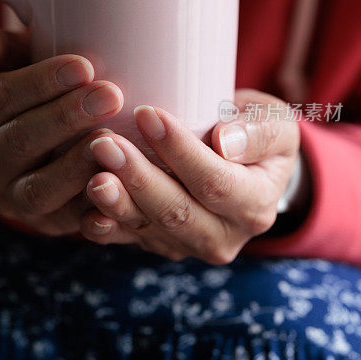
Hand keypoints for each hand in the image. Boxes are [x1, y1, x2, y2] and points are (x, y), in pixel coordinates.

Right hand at [0, 25, 123, 235]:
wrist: (43, 137)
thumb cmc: (34, 83)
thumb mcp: (13, 59)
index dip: (40, 83)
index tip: (83, 65)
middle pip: (20, 141)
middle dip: (66, 118)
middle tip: (110, 95)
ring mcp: (10, 198)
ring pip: (38, 189)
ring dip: (76, 166)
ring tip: (113, 142)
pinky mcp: (43, 224)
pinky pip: (66, 224)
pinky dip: (90, 216)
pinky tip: (116, 202)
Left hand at [79, 89, 301, 261]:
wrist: (243, 167)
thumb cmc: (256, 133)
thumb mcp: (276, 124)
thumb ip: (259, 131)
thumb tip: (224, 140)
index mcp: (255, 205)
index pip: (214, 182)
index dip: (180, 151)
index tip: (147, 113)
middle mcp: (223, 236)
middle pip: (176, 211)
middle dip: (138, 178)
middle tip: (104, 143)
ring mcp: (187, 246)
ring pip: (147, 228)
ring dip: (115, 202)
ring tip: (90, 174)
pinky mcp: (157, 245)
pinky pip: (126, 240)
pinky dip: (103, 226)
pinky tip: (84, 207)